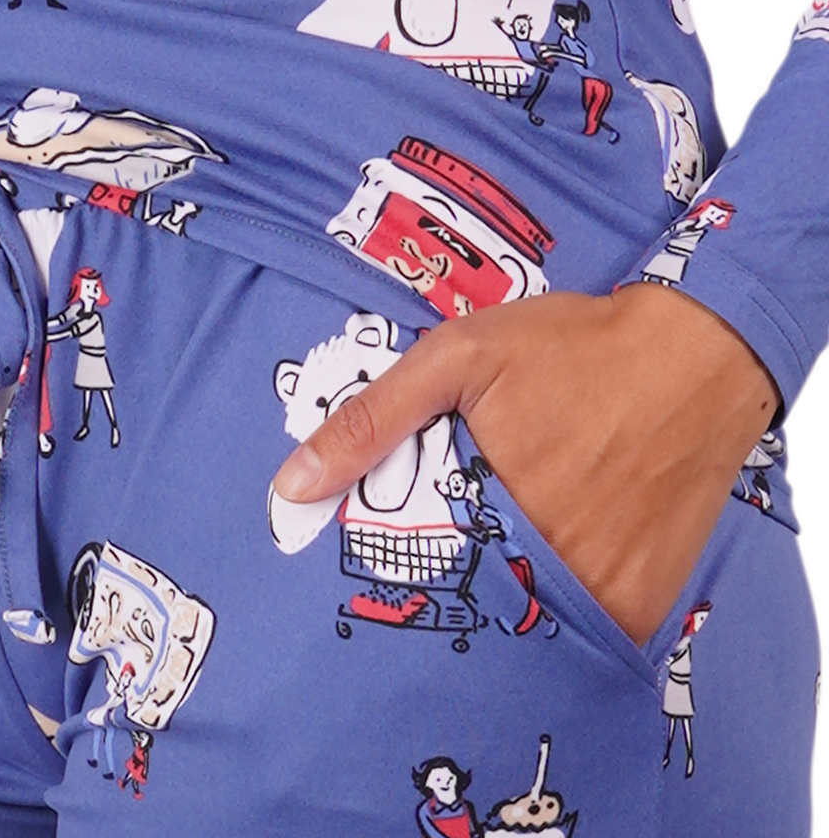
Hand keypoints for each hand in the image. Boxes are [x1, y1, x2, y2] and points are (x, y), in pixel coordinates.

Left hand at [271, 285, 778, 644]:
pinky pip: (579, 633)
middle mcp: (543, 567)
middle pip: (462, 605)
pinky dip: (553, 608)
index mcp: (484, 511)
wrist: (694, 356)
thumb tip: (290, 488)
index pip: (404, 575)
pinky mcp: (642, 602)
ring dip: (496, 596)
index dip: (386, 564)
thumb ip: (372, 422)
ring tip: (499, 541)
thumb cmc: (570, 350)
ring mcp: (599, 592)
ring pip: (519, 625)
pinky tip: (545, 554)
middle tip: (450, 538)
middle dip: (442, 582)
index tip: (379, 556)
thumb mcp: (457, 359)